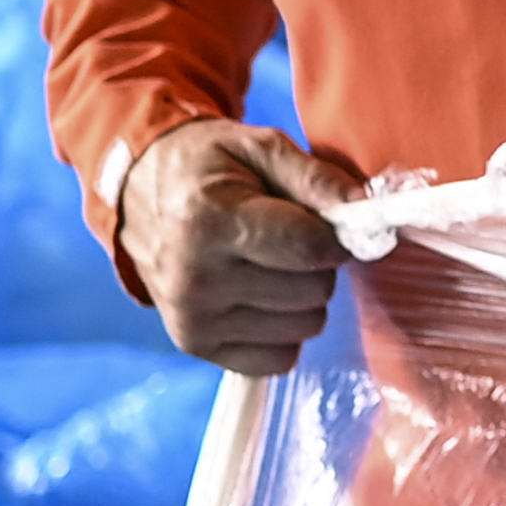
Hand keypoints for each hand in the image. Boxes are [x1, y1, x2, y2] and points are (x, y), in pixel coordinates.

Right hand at [124, 114, 361, 377]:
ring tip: (268, 264)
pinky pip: (280, 358)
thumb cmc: (206, 167)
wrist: (139, 192)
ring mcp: (194, 319)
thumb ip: (314, 176)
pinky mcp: (196, 345)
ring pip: (304, 327)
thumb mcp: (257, 147)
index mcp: (210, 221)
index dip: (334, 236)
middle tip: (287, 240)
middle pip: (313, 292)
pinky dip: (282, 330)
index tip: (323, 223)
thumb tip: (366, 210)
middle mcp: (196, 278)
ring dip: (301, 297)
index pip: (311, 249)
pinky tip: (258, 296)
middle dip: (316, 264)